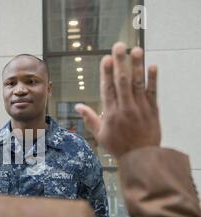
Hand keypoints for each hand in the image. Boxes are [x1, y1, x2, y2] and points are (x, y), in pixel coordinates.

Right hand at [75, 43, 160, 158]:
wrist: (141, 158)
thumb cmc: (118, 147)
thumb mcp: (100, 134)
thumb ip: (89, 118)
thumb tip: (77, 107)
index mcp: (111, 113)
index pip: (108, 88)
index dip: (106, 73)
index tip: (106, 59)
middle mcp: (125, 108)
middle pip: (122, 81)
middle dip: (120, 62)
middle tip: (119, 46)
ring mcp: (140, 108)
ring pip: (137, 83)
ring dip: (136, 66)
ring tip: (135, 50)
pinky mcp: (153, 110)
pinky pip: (153, 92)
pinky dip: (153, 79)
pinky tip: (152, 66)